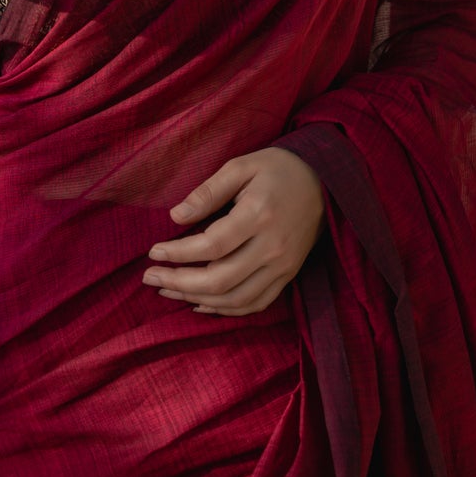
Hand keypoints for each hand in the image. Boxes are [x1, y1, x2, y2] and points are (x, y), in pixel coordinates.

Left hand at [142, 148, 324, 316]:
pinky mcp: (288, 275)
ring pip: (236, 298)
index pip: (211, 245)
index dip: (178, 253)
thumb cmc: (278, 168)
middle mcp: (272, 247)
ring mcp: (283, 266)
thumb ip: (208, 192)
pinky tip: (201, 303)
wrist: (325, 181)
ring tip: (167, 291)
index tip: (153, 252)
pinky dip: (226, 310)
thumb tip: (175, 216)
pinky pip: (255, 304)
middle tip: (150, 277)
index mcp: (258, 215)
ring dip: (197, 300)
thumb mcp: (241, 166)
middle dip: (180, 283)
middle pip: (220, 279)